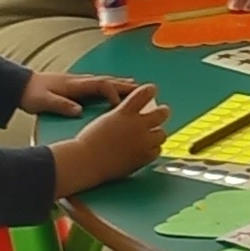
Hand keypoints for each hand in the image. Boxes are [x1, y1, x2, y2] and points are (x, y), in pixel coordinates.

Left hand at [18, 66, 137, 116]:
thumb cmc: (32, 94)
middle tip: (145, 91)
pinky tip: (116, 91)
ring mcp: (79, 82)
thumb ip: (62, 105)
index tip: (121, 104)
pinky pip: (100, 85)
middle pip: (108, 81)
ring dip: (121, 84)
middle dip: (126, 86)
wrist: (20, 85)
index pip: (101, 85)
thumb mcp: (44, 101)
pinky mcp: (76, 86)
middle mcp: (80, 81)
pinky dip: (112, 87)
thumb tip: (79, 111)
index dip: (114, 92)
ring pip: (105, 81)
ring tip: (138, 89)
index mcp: (75, 85)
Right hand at [47, 82, 168, 191]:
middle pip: (161, 113)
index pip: (144, 94)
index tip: (152, 89)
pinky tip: (147, 149)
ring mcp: (142, 141)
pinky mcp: (143, 157)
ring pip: (161, 134)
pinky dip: (153, 149)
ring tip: (153, 135)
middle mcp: (136, 125)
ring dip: (157, 133)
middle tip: (162, 112)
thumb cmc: (89, 141)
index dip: (150, 90)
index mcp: (124, 112)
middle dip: (163, 112)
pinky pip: (157, 151)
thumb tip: (133, 114)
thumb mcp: (106, 119)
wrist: (86, 161)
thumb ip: (122, 115)